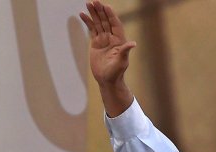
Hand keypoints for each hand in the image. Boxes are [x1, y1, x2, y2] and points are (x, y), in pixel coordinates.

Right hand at [79, 1, 135, 115]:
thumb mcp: (121, 62)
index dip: (111, 15)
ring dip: (94, 13)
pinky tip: (82, 14)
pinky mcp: (96, 43)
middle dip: (101, 11)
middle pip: (106, 21)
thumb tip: (133, 44)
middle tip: (94, 1)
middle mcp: (112, 38)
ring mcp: (104, 40)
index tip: (106, 6)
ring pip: (98, 23)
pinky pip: (92, 29)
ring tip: (88, 3)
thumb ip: (125, 51)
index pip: (115, 24)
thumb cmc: (116, 72)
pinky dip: (88, 21)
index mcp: (119, 41)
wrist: (107, 80)